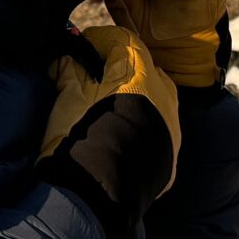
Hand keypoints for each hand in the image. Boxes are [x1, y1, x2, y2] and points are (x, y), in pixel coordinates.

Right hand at [38, 26, 180, 238]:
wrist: (94, 198)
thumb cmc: (77, 141)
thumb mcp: (67, 99)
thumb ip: (69, 70)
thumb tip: (66, 58)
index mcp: (138, 76)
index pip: (123, 42)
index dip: (101, 40)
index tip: (84, 47)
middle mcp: (164, 97)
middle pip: (145, 68)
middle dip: (121, 67)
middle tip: (95, 76)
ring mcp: (172, 127)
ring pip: (159, 98)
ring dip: (137, 95)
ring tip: (110, 107)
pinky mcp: (172, 154)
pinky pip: (160, 129)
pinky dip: (144, 125)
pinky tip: (122, 135)